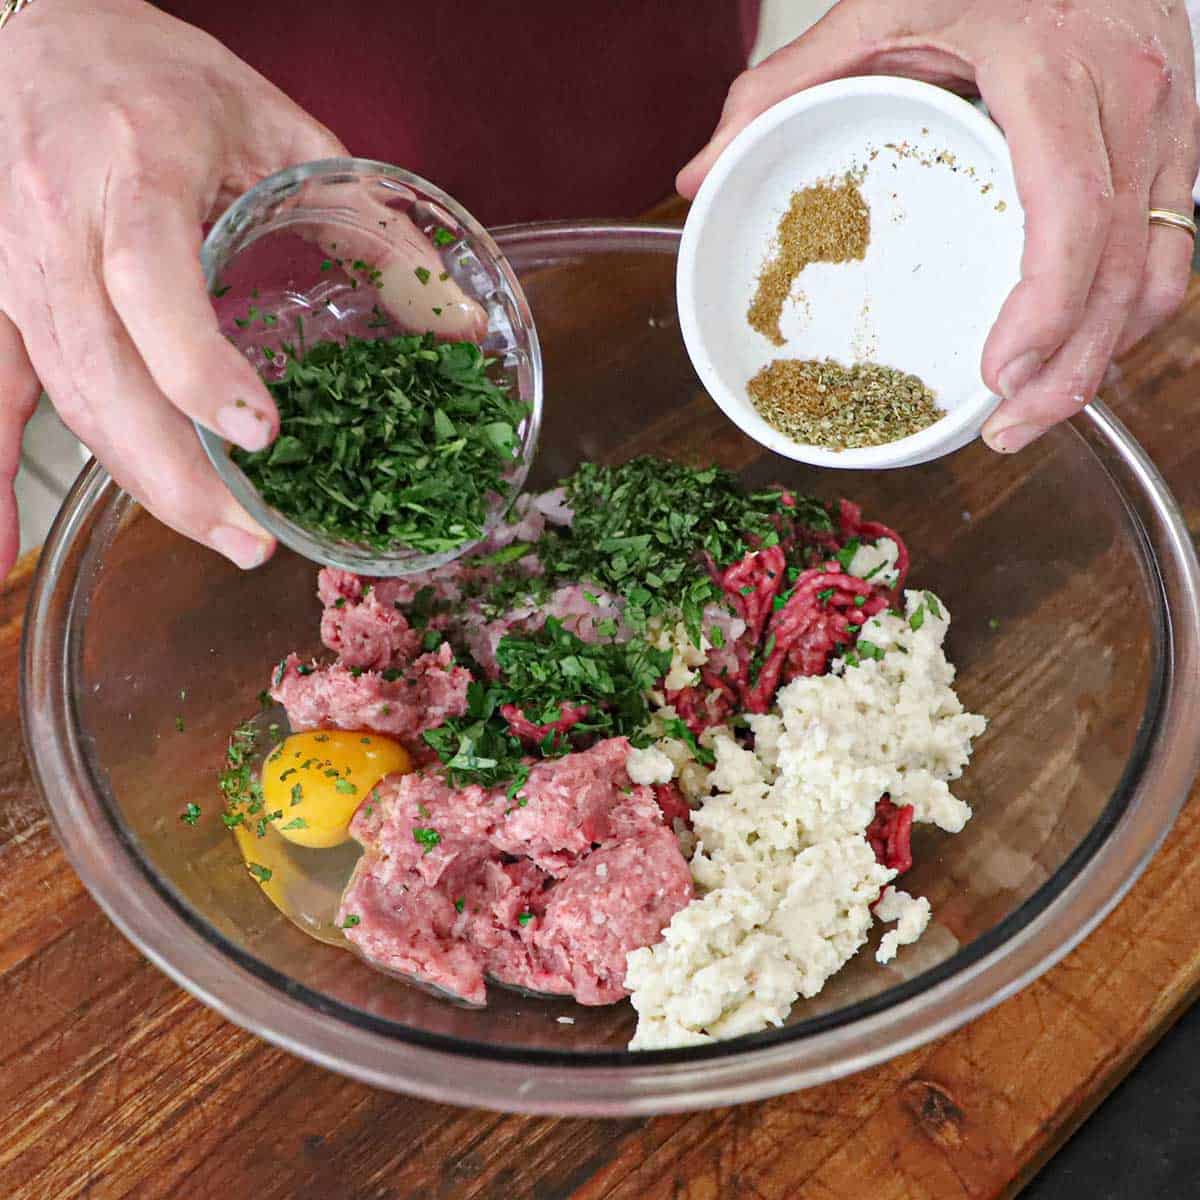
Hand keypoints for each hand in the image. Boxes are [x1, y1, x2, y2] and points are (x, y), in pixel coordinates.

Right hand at [0, 0, 481, 577]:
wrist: (33, 25)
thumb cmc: (156, 74)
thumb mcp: (274, 124)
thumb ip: (366, 223)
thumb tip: (455, 324)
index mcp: (132, 169)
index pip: (150, 281)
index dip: (198, 365)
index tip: (262, 433)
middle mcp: (58, 223)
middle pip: (104, 373)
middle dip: (180, 473)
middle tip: (255, 538)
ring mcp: (12, 265)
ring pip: (68, 397)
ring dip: (140, 482)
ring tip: (219, 534)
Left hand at [679, 0, 1199, 453]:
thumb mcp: (877, 5)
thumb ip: (782, 85)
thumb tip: (699, 173)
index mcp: (1051, 71)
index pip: (1072, 210)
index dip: (1046, 307)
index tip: (1001, 375)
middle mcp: (1129, 101)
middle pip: (1124, 269)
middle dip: (1071, 371)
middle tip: (1008, 430)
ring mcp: (1170, 121)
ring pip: (1162, 269)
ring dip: (1105, 354)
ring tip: (1036, 408)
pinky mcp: (1182, 137)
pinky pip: (1174, 245)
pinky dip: (1130, 310)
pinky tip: (1077, 346)